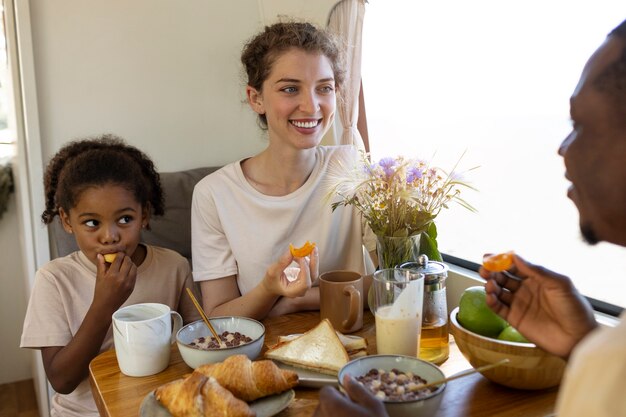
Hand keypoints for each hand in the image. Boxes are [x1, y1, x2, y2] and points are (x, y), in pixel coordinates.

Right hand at [92, 252, 136, 314]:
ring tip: (125, 264)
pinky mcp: (132, 286)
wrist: (106, 306)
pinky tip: (127, 271)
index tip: (118, 253)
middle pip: (128, 261)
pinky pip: (135, 274)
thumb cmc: (100, 292)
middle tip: (122, 258)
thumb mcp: (99, 278)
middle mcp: (121, 278)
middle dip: (125, 258)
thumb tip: (101, 254)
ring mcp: (128, 283)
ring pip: (134, 267)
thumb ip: (101, 265)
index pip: (119, 258)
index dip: (119, 254)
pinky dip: (132, 270)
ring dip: (130, 263)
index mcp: (112, 275)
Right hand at [262, 248, 315, 297]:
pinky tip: (303, 251)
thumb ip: (282, 262)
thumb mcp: (272, 271)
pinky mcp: (306, 276)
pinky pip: (311, 266)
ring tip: (310, 246)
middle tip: (313, 248)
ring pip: (314, 270)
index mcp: (294, 292)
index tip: (301, 257)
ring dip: (313, 258)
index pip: (305, 283)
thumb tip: (291, 251)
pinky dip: (309, 258)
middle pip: (313, 276)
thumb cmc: (272, 280)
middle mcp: (302, 289)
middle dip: (314, 261)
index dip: (305, 270)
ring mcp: (305, 283)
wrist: (272, 284)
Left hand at [313, 375, 387, 416]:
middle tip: (353, 416)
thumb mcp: (373, 406)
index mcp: (331, 404)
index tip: (350, 403)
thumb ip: (357, 389)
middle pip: (323, 406)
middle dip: (335, 408)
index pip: (326, 392)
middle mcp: (320, 416)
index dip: (339, 395)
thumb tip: (347, 377)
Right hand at [479, 253, 596, 357]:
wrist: (578, 338)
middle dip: (492, 272)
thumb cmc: (574, 308)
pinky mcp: (515, 318)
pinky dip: (491, 302)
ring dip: (491, 286)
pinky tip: (491, 297)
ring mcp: (519, 303)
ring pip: (499, 291)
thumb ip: (537, 270)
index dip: (501, 260)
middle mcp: (526, 289)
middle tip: (484, 270)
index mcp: (537, 278)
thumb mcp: (560, 284)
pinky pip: (498, 308)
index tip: (489, 257)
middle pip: (503, 277)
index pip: (514, 265)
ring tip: (490, 285)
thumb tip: (515, 256)